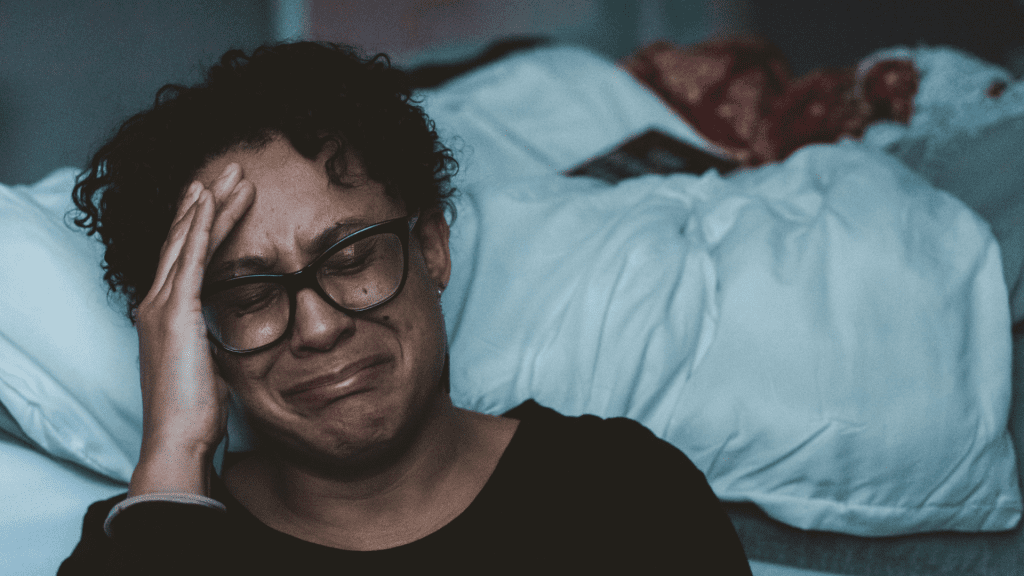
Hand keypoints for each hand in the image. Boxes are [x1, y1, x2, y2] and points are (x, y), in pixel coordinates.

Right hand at [129, 164, 254, 496]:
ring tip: (232, 173)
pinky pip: (193, 257)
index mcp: (164, 317)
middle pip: (183, 240)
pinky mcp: (176, 312)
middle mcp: (156, 304)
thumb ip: (210, 342)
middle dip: (206, 202)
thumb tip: (224, 335)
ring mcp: (162, 306)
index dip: (199, 226)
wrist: (178, 439)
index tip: (216, 199)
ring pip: (189, 240)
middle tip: (227, 170)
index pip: (183, 260)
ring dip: (210, 203)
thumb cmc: (194, 413)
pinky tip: (213, 199)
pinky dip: (204, 225)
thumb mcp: (207, 367)